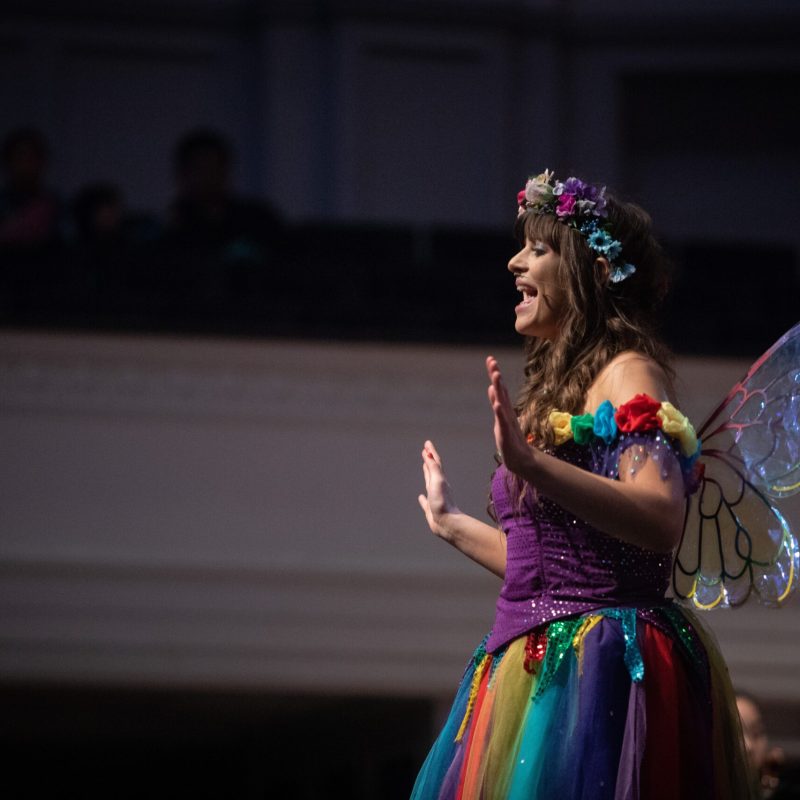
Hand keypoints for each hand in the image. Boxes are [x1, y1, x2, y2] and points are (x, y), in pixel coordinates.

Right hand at [418, 440, 461, 540]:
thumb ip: (433, 468)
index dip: (431, 453)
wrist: (447, 523)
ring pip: (429, 483)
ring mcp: (435, 498)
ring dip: (427, 474)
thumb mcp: (437, 481)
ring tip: (424, 468)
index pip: (435, 462)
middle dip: (430, 460)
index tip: (427, 444)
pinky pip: (425, 502)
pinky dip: (422, 498)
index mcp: (440, 480)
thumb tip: (429, 454)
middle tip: (425, 451)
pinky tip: (420, 497)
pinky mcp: (431, 509)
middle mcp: (438, 487)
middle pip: (433, 470)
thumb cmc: (443, 502)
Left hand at [486, 355, 535, 476]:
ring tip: (496, 376)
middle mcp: (506, 412)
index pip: (498, 387)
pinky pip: (502, 421)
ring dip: (499, 389)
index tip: (490, 359)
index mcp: (504, 408)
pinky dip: (500, 412)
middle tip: (492, 361)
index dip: (494, 373)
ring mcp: (506, 421)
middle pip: (500, 391)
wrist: (520, 458)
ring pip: (502, 402)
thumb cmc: (510, 439)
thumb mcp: (500, 418)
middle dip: (496, 376)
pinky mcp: (506, 433)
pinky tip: (497, 404)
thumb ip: (497, 403)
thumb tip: (491, 388)